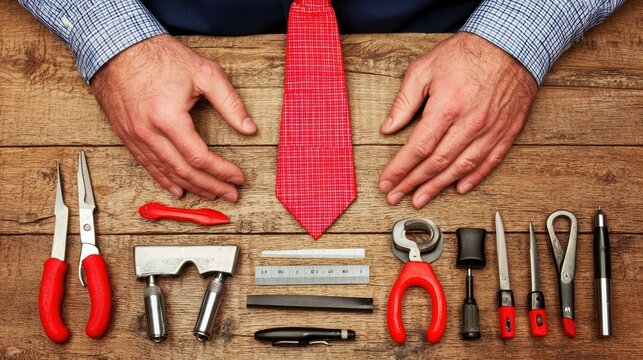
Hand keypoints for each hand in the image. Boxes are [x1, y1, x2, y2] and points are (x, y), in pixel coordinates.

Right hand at [91, 35, 255, 200]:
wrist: (116, 46)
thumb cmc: (158, 56)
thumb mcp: (204, 73)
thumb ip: (230, 102)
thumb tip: (249, 128)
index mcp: (168, 118)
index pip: (199, 157)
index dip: (221, 171)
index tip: (237, 177)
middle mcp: (149, 133)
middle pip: (184, 171)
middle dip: (211, 186)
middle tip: (230, 194)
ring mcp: (135, 136)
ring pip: (166, 172)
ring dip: (191, 186)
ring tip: (211, 193)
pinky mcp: (126, 135)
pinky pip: (147, 165)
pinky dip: (164, 179)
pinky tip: (178, 189)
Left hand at [378, 32, 537, 207]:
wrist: (511, 43)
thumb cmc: (467, 53)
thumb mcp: (424, 68)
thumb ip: (404, 100)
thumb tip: (388, 127)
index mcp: (446, 107)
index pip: (418, 148)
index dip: (400, 169)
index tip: (387, 182)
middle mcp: (469, 123)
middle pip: (436, 163)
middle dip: (412, 183)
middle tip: (396, 196)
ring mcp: (490, 129)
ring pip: (461, 167)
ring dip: (438, 187)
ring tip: (420, 198)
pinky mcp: (507, 130)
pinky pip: (489, 161)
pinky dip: (474, 178)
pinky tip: (460, 188)